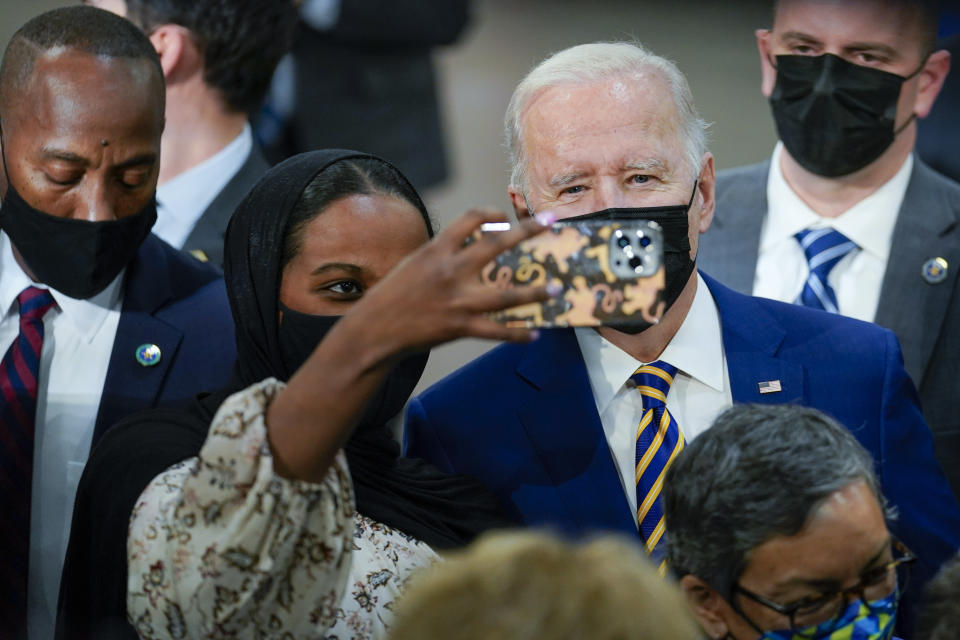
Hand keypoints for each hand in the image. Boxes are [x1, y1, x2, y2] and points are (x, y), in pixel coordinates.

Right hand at [338, 207, 555, 359]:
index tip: (505, 217)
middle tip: (551, 221)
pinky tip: (535, 334)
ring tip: (557, 289)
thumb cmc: (393, 295)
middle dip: (527, 230)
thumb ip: (444, 254)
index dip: (492, 213)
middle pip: (497, 245)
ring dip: (535, 292)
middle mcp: (450, 270)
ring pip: (506, 295)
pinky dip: (518, 333)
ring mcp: (457, 300)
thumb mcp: (415, 263)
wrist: (374, 329)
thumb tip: (473, 246)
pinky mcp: (459, 327)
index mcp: (437, 250)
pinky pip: (496, 331)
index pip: (470, 219)